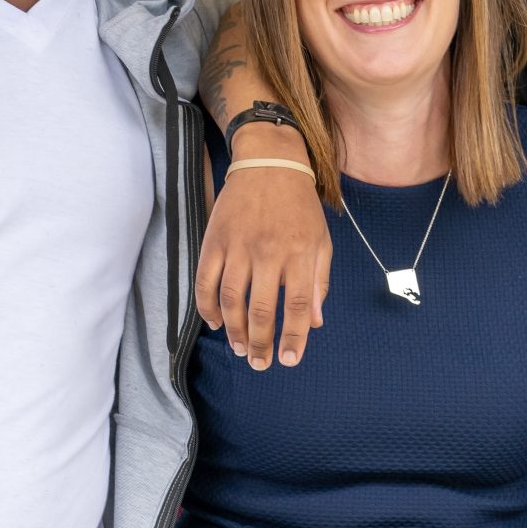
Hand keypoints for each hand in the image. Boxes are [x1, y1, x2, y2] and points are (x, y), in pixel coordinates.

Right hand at [195, 122, 331, 369]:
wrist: (268, 163)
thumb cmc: (299, 206)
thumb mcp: (321, 240)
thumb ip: (319, 281)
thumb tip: (315, 322)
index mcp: (299, 253)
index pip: (298, 305)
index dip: (293, 337)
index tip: (288, 360)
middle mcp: (268, 252)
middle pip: (261, 309)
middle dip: (260, 343)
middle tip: (260, 363)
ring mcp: (238, 247)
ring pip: (232, 300)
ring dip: (234, 331)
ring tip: (240, 349)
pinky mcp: (215, 241)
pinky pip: (206, 281)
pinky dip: (207, 306)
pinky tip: (215, 323)